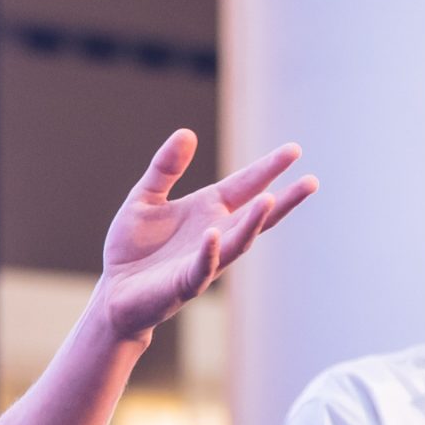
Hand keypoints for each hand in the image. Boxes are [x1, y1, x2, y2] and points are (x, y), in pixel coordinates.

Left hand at [94, 131, 317, 342]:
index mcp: (208, 209)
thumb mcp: (144, 197)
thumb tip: (187, 132)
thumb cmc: (133, 247)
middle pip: (256, 215)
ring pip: (238, 242)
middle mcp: (215, 233)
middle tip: (311, 181)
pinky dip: (209, 251)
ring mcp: (204, 260)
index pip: (246, 185)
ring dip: (253, 223)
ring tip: (270, 199)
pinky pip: (202, 267)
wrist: (113, 292)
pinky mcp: (185, 283)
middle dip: (283, 199)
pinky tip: (213, 234)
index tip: (295, 150)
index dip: (269, 168)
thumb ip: (165, 167)